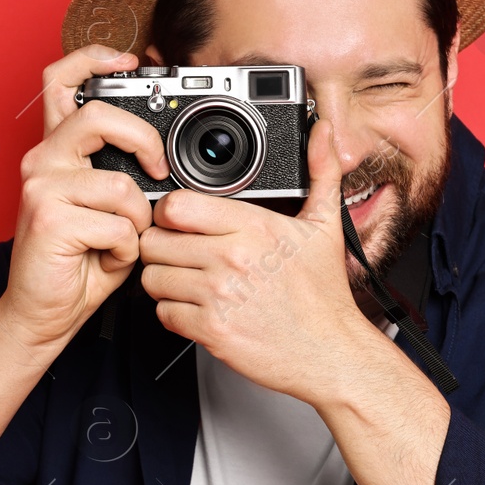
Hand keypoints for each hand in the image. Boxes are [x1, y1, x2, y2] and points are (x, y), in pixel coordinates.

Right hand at [0, 45, 169, 347]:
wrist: (42, 312)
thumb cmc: (78, 262)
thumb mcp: (105, 208)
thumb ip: (123, 173)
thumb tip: (163, 156)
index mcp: (56, 151)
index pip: (61, 81)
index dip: (93, 58)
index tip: (128, 59)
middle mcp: (42, 160)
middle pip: (99, 116)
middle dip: (144, 141)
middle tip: (159, 169)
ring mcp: (41, 187)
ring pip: (120, 183)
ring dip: (136, 220)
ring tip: (121, 239)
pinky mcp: (48, 218)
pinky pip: (116, 223)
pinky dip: (125, 247)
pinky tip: (106, 257)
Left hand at [139, 118, 375, 401]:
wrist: (331, 352)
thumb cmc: (324, 296)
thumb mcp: (325, 226)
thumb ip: (320, 173)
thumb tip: (321, 133)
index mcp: (254, 227)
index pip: (176, 206)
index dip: (169, 212)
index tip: (178, 222)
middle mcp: (232, 258)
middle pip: (155, 240)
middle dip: (162, 247)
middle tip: (179, 254)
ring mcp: (219, 296)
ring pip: (152, 278)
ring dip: (164, 280)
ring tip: (186, 282)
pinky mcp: (211, 331)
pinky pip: (163, 314)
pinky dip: (173, 313)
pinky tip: (195, 308)